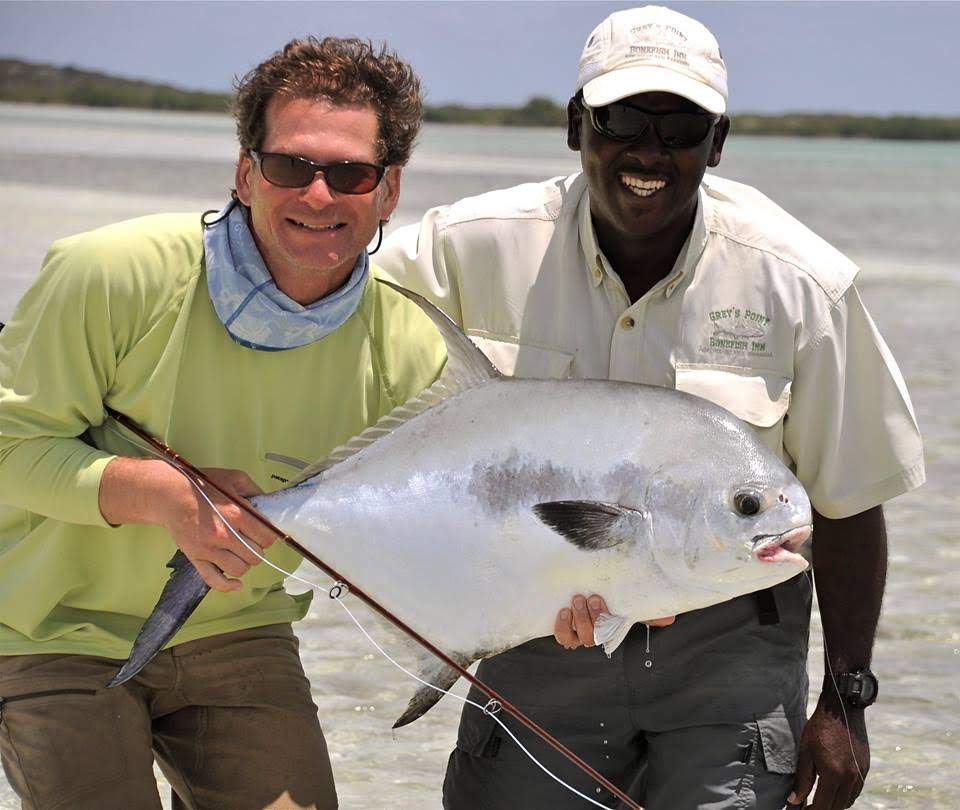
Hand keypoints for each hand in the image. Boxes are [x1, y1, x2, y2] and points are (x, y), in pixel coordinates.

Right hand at [161, 467, 276, 592]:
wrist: (171, 494)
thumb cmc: (204, 484)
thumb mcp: (235, 478)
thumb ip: (256, 491)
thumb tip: (270, 507)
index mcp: (237, 513)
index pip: (267, 537)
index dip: (269, 536)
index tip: (264, 533)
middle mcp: (224, 534)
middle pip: (256, 555)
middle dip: (258, 549)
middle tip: (251, 541)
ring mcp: (209, 548)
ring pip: (240, 569)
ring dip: (245, 563)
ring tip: (240, 552)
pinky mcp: (196, 557)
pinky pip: (214, 580)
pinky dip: (228, 585)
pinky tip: (237, 583)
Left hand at [552, 593, 675, 648]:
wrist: (585, 587)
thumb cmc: (612, 597)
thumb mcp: (629, 601)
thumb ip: (648, 611)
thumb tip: (669, 620)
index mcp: (611, 628)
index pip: (610, 634)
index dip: (607, 623)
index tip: (604, 603)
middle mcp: (595, 634)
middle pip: (593, 637)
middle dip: (592, 617)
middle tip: (591, 598)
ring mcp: (578, 633)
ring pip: (577, 638)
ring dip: (577, 620)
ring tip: (577, 600)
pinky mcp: (564, 629)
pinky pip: (563, 637)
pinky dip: (561, 627)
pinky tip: (563, 611)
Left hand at [788, 693, 868, 808]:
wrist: (842, 709)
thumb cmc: (819, 728)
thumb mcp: (805, 752)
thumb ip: (802, 779)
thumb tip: (794, 800)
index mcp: (833, 774)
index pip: (823, 805)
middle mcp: (850, 778)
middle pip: (837, 807)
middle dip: (823, 809)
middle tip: (809, 806)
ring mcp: (860, 774)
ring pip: (848, 801)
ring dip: (835, 804)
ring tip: (820, 799)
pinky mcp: (865, 768)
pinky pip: (856, 790)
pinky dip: (846, 795)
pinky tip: (835, 789)